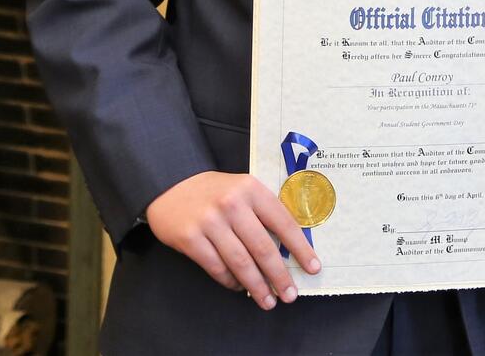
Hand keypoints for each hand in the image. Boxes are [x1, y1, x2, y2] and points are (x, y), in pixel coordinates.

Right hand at [146, 171, 319, 308]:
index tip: (312, 268)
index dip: (300, 249)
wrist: (172, 184)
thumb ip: (264, 212)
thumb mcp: (245, 189)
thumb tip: (289, 248)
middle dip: (279, 276)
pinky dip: (230, 281)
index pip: (284, 223)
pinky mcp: (189, 238)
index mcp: (253, 190)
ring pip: (240, 262)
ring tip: (268, 300)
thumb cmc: (217, 191)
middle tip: (290, 295)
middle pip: (262, 248)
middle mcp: (233, 205)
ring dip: (256, 285)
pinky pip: (216, 267)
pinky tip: (240, 288)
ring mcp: (209, 222)